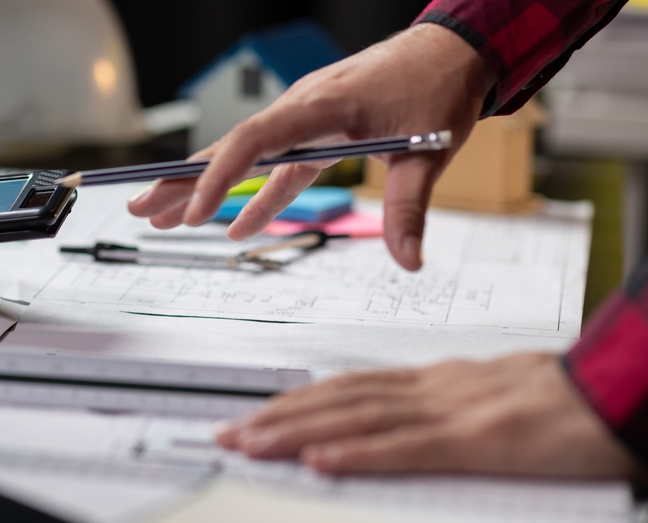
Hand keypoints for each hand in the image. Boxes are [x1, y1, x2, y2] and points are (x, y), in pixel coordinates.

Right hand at [128, 23, 491, 269]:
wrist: (453, 50)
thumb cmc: (437, 88)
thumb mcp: (429, 151)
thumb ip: (409, 208)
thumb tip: (409, 262)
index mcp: (320, 105)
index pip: (255, 140)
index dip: (220, 176)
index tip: (197, 211)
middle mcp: (300, 108)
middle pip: (230, 147)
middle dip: (182, 180)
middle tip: (140, 208)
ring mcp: (304, 120)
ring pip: (243, 157)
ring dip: (204, 187)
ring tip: (164, 218)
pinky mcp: (316, 133)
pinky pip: (275, 168)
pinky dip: (253, 196)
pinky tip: (236, 227)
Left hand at [217, 353, 637, 477]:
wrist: (619, 390)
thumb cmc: (561, 400)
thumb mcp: (487, 399)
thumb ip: (440, 409)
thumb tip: (395, 424)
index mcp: (433, 381)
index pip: (348, 386)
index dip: (297, 399)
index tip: (256, 413)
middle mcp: (431, 388)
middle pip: (339, 398)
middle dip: (278, 416)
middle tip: (230, 433)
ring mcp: (452, 411)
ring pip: (357, 418)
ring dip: (297, 432)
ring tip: (252, 444)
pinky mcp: (478, 440)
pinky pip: (407, 447)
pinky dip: (358, 452)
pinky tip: (322, 459)